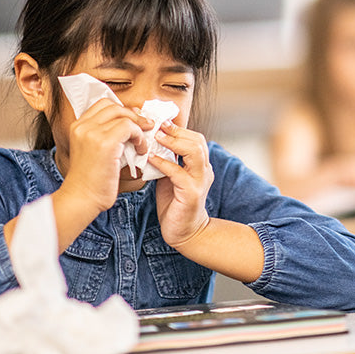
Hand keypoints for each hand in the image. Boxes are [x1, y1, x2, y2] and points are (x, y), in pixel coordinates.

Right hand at [61, 98, 150, 212]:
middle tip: (146, 127)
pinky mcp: (104, 143)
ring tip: (142, 142)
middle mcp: (82, 126)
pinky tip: (141, 150)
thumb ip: (106, 134)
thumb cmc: (92, 180)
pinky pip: (129, 127)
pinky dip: (139, 137)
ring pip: (123, 115)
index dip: (122, 110)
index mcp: (78, 126)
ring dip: (138, 126)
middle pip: (114, 105)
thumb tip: (132, 121)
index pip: (103, 104)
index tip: (134, 122)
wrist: (82, 198)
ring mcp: (92, 133)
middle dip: (133, 115)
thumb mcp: (94, 151)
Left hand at [149, 120, 213, 247]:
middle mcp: (204, 171)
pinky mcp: (191, 194)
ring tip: (156, 137)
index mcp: (200, 165)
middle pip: (197, 141)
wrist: (184, 232)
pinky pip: (178, 173)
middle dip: (176, 131)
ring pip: (194, 152)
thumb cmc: (175, 204)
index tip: (160, 121)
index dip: (179, 128)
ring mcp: (200, 182)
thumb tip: (149, 142)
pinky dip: (164, 163)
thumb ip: (166, 160)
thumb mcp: (170, 176)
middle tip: (157, 125)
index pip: (195, 138)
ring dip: (173, 142)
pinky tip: (151, 158)